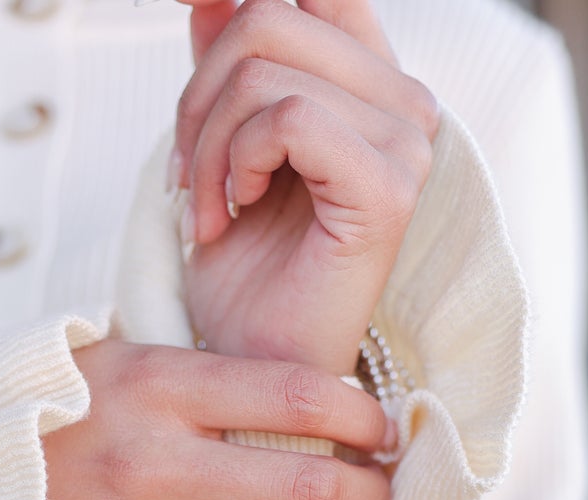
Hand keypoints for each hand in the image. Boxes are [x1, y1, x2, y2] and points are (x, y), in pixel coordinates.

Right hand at [22, 337, 393, 499]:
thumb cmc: (48, 417)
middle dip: (365, 493)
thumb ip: (199, 374)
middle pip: (305, 489)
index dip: (361, 415)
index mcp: (155, 387)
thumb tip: (315, 394)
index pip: (298, 397)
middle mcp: (148, 466)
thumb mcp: (113, 359)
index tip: (377, 429)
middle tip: (375, 492)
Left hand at [170, 0, 439, 373]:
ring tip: (205, 210)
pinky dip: (238, 163)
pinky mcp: (388, 188)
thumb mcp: (219, 153)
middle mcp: (402, 103)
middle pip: (271, 16)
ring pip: (269, 69)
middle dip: (199, 95)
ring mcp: (405, 143)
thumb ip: (225, 67)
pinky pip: (292, 119)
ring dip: (207, 142)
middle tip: (184, 176)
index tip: (182, 3)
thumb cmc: (246, 280)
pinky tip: (232, 214)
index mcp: (368, 86)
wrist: (256, 373)